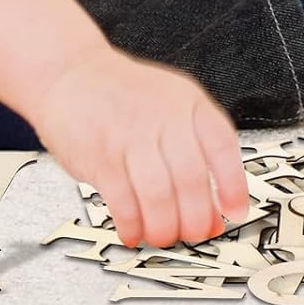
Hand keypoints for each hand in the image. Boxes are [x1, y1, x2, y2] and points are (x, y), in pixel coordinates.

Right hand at [26, 42, 250, 248]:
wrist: (69, 71)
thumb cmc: (121, 93)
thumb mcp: (168, 105)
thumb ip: (194, 153)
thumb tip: (213, 214)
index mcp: (185, 101)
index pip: (222, 146)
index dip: (233, 186)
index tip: (233, 213)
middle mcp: (160, 115)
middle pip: (191, 179)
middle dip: (195, 219)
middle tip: (192, 232)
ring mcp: (128, 134)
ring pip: (159, 197)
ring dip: (164, 228)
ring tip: (161, 234)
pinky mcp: (99, 155)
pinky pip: (123, 203)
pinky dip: (132, 225)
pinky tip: (133, 229)